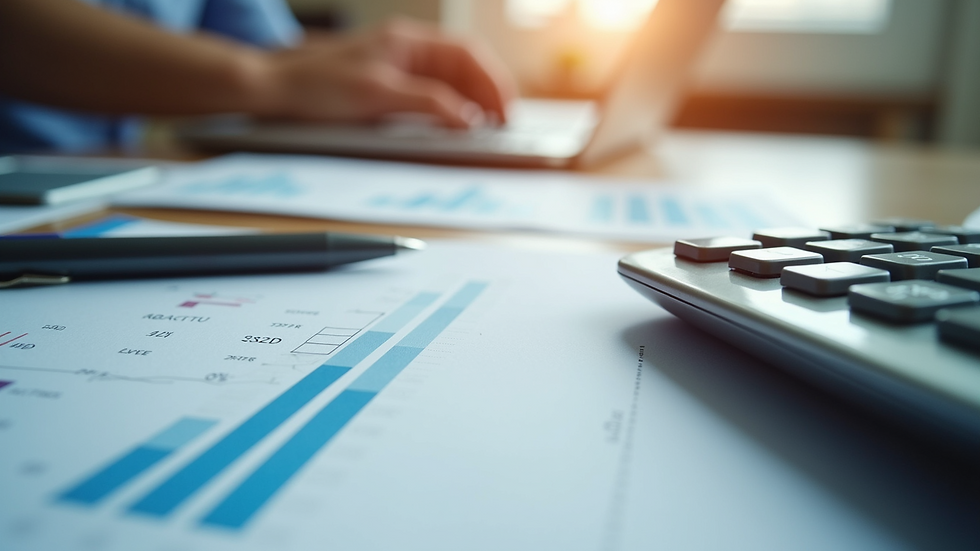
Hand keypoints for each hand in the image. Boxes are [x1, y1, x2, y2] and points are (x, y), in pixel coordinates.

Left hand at [256, 19, 515, 127]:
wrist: (275, 91)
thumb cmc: (318, 87)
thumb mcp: (378, 96)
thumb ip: (427, 103)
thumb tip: (467, 118)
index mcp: (409, 41)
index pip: (467, 55)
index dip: (492, 83)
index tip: (504, 111)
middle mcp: (407, 50)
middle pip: (464, 67)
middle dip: (488, 94)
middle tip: (502, 125)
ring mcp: (399, 67)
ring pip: (451, 82)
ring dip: (472, 102)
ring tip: (486, 128)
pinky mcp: (388, 86)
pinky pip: (432, 94)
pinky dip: (450, 109)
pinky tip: (455, 125)